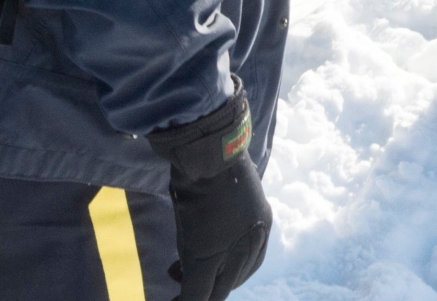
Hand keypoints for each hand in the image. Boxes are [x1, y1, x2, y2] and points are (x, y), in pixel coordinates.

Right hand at [149, 84, 271, 300]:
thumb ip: (222, 209)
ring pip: (217, 289)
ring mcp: (231, 252)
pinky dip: (185, 300)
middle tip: (177, 273)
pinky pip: (196, 293)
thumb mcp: (223, 185)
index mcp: (262, 222)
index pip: (248, 261)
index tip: (204, 265)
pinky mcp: (205, 259)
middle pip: (233, 278)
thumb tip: (206, 210)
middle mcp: (254, 240)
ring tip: (174, 282)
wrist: (207, 151)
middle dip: (208, 283)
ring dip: (196, 292)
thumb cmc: (210, 159)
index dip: (226, 271)